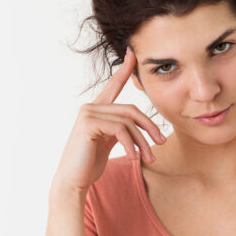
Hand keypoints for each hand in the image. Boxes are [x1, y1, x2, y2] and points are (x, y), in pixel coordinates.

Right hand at [52, 46, 165, 194]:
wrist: (73, 182)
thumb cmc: (90, 165)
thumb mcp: (109, 143)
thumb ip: (120, 130)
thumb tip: (141, 126)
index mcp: (97, 109)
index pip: (114, 85)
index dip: (125, 69)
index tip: (133, 53)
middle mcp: (90, 107)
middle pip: (131, 110)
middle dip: (150, 127)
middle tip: (162, 142)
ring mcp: (88, 113)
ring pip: (128, 122)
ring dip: (143, 142)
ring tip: (150, 158)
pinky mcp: (88, 123)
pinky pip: (120, 129)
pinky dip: (130, 144)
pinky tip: (133, 157)